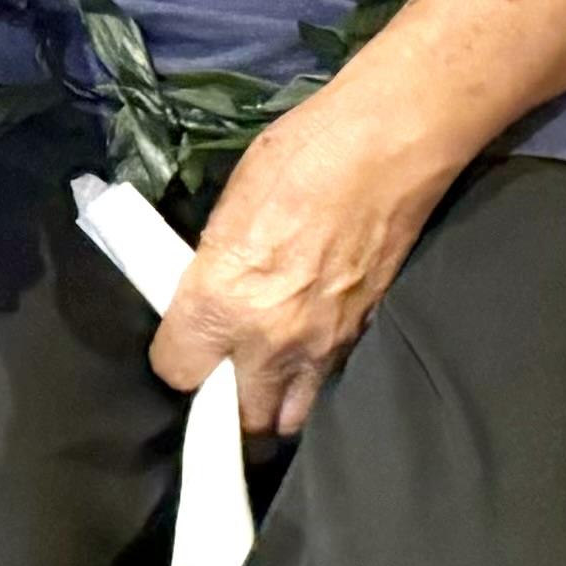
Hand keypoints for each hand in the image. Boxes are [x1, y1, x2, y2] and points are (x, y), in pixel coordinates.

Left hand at [151, 93, 452, 440]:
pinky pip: (327, 382)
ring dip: (273, 402)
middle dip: (226, 399)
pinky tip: (303, 349)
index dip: (176, 357)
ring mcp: (323, 345)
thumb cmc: (302, 157)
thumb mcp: (230, 206)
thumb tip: (204, 288)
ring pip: (291, 416)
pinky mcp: (363, 336)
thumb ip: (213, 266)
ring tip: (264, 373)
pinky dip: (311, 378)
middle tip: (223, 366)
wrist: (389, 148)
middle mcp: (271, 340)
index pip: (178, 371)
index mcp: (222, 302)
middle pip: (240, 416)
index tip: (181, 340)